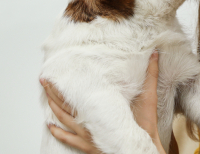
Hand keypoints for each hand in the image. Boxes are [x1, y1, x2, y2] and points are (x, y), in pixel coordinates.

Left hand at [40, 50, 166, 153]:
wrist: (142, 149)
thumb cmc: (144, 125)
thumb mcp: (149, 97)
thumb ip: (151, 75)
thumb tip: (155, 54)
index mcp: (100, 109)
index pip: (76, 93)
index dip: (64, 83)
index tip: (55, 73)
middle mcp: (90, 121)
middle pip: (65, 105)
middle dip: (53, 92)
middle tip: (44, 81)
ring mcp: (87, 134)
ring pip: (64, 120)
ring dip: (53, 108)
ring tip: (46, 96)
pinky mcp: (88, 146)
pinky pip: (68, 139)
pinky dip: (58, 132)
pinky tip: (50, 126)